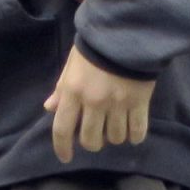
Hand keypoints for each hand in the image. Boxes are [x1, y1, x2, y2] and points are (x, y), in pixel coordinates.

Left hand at [43, 45, 155, 163]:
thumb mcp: (72, 65)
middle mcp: (94, 102)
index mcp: (73, 92)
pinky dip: (134, 136)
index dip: (62, 148)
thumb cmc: (94, 47)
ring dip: (113, 137)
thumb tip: (50, 109)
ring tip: (114, 126)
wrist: (126, 32)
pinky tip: (132, 131)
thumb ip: (61, 88)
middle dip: (91, 142)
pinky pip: (137, 132)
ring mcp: (118, 104)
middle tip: (95, 134)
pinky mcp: (140, 103)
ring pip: (114, 138)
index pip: (62, 129)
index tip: (66, 157)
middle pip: (90, 140)